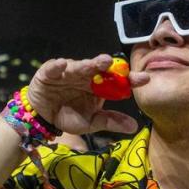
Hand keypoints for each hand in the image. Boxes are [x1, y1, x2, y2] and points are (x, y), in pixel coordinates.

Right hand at [26, 55, 148, 133]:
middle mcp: (86, 76)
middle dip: (107, 65)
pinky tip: (62, 65)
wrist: (43, 117)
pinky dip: (57, 67)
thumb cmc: (69, 115)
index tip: (145, 79)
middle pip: (99, 69)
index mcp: (98, 86)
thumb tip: (135, 126)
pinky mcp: (49, 73)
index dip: (131, 79)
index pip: (117, 81)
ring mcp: (68, 72)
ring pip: (79, 67)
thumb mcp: (91, 122)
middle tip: (116, 63)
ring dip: (88, 64)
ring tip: (100, 62)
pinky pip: (53, 69)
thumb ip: (110, 121)